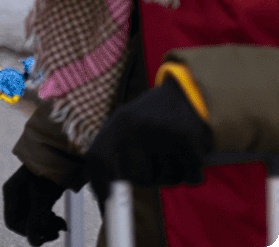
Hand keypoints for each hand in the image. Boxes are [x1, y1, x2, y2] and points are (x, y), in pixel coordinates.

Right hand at [3, 165, 67, 244]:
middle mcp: (17, 196)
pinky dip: (51, 221)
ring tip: (61, 224)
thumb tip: (33, 243)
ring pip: (34, 221)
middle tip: (56, 231)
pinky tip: (61, 221)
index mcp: (11, 193)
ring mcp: (28, 197)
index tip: (42, 233)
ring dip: (48, 227)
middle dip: (41, 230)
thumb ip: (37, 220)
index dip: (26, 232)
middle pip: (24, 223)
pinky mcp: (39, 198)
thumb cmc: (49, 172)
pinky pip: (41, 216)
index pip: (12, 222)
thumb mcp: (42, 197)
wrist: (63, 155)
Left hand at [84, 79, 211, 204]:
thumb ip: (110, 151)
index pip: (98, 157)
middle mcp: (137, 127)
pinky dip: (192, 172)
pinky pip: (191, 177)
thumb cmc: (151, 116)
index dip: (98, 181)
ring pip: (167, 180)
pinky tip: (188, 153)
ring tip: (172, 148)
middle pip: (139, 178)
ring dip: (172, 173)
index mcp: (118, 123)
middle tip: (156, 156)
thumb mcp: (124, 123)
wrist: (187, 93)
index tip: (106, 198)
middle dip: (149, 176)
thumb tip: (104, 191)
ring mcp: (163, 133)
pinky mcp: (189, 140)